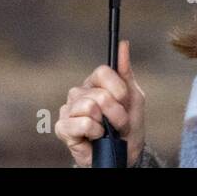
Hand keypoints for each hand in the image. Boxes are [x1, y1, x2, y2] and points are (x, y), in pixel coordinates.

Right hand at [56, 39, 145, 166]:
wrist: (124, 151)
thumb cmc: (128, 124)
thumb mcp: (134, 96)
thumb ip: (126, 70)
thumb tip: (124, 44)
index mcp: (95, 82)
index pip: (103, 72)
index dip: (118, 89)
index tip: (125, 100)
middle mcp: (79, 92)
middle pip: (99, 93)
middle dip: (116, 111)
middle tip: (118, 121)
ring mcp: (69, 109)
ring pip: (89, 107)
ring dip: (106, 123)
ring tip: (106, 129)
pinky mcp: (63, 128)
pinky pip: (82, 123)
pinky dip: (94, 131)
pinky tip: (94, 136)